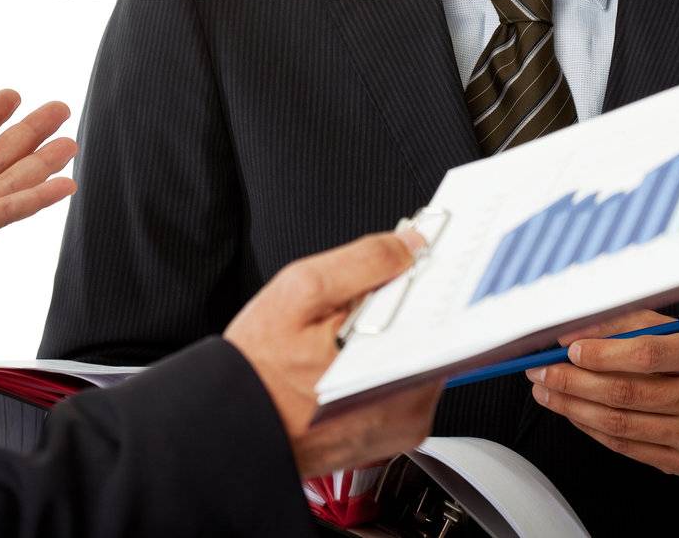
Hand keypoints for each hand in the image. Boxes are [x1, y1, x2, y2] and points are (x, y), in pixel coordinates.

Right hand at [224, 231, 440, 477]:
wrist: (235, 425)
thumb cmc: (258, 369)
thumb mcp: (300, 292)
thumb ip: (363, 261)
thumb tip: (408, 244)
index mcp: (394, 368)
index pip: (443, 310)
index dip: (431, 276)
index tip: (418, 256)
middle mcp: (410, 404)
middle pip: (433, 332)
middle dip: (405, 307)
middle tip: (360, 302)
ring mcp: (405, 424)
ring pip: (420, 355)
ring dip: (394, 336)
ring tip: (345, 335)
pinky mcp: (395, 435)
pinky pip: (407, 382)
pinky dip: (385, 363)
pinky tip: (347, 359)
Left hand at [527, 309, 678, 475]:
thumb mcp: (664, 328)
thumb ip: (619, 324)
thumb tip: (568, 337)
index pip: (647, 354)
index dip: (602, 353)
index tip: (569, 350)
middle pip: (627, 393)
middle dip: (573, 381)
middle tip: (539, 371)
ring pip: (620, 424)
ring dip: (572, 407)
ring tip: (545, 390)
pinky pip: (625, 447)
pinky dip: (590, 428)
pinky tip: (571, 411)